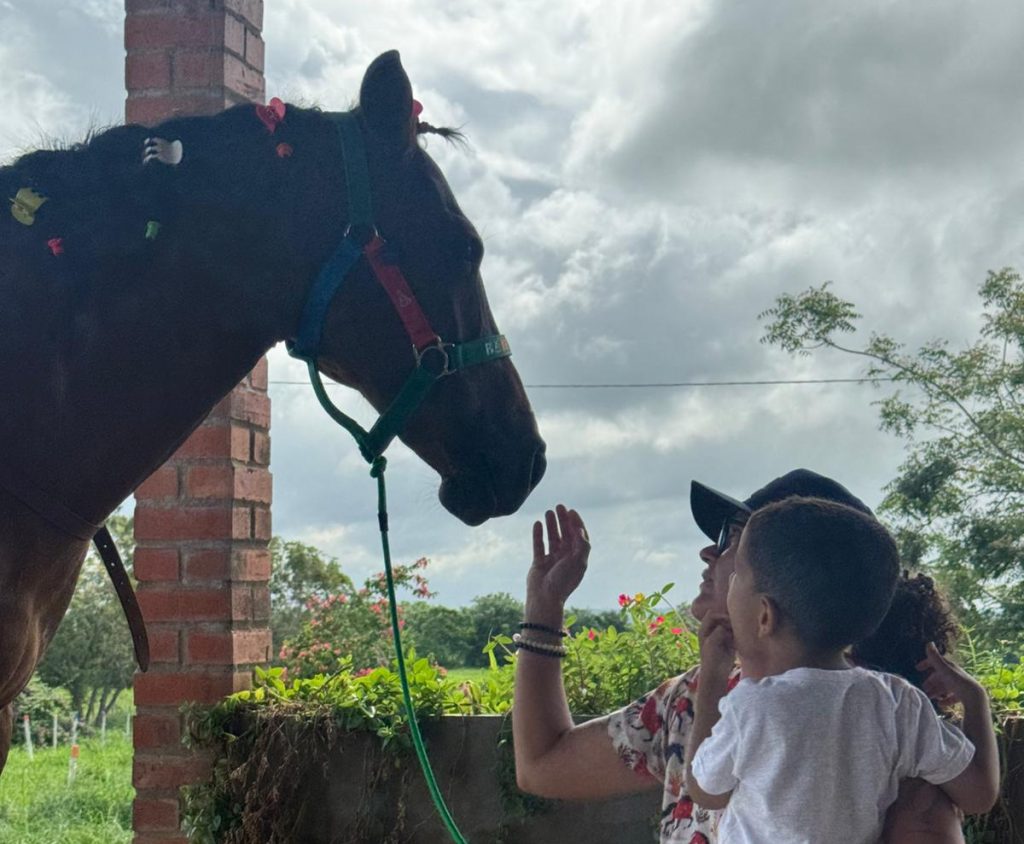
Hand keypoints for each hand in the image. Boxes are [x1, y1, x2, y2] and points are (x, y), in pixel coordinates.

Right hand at [525, 505, 589, 623]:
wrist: (544, 598)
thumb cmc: (563, 581)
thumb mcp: (578, 562)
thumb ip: (582, 545)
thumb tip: (580, 529)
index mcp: (577, 558)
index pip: (579, 537)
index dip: (577, 523)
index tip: (572, 511)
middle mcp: (565, 558)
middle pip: (566, 534)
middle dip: (563, 520)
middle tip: (559, 506)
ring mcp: (552, 560)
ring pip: (552, 538)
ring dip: (551, 525)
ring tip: (548, 512)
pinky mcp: (539, 562)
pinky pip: (539, 545)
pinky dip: (538, 534)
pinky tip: (537, 523)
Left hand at [698, 612, 735, 679]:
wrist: (716, 673)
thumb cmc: (710, 657)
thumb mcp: (711, 642)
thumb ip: (719, 630)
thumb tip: (728, 626)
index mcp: (704, 628)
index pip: (712, 614)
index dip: (720, 616)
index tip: (727, 621)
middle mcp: (712, 630)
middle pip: (722, 618)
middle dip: (728, 620)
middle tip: (734, 627)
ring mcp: (721, 635)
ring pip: (730, 625)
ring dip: (734, 627)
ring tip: (735, 635)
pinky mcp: (730, 642)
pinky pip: (736, 633)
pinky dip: (738, 634)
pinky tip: (738, 640)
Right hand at [916, 642, 985, 705]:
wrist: (974, 697)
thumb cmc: (958, 682)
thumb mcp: (944, 669)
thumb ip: (935, 658)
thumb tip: (928, 643)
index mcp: (950, 667)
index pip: (936, 662)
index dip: (926, 664)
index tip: (917, 668)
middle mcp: (955, 675)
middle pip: (940, 676)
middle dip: (930, 681)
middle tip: (923, 688)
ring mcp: (959, 686)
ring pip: (945, 687)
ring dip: (936, 691)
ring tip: (929, 697)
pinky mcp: (963, 696)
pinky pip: (952, 697)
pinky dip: (946, 700)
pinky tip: (940, 704)